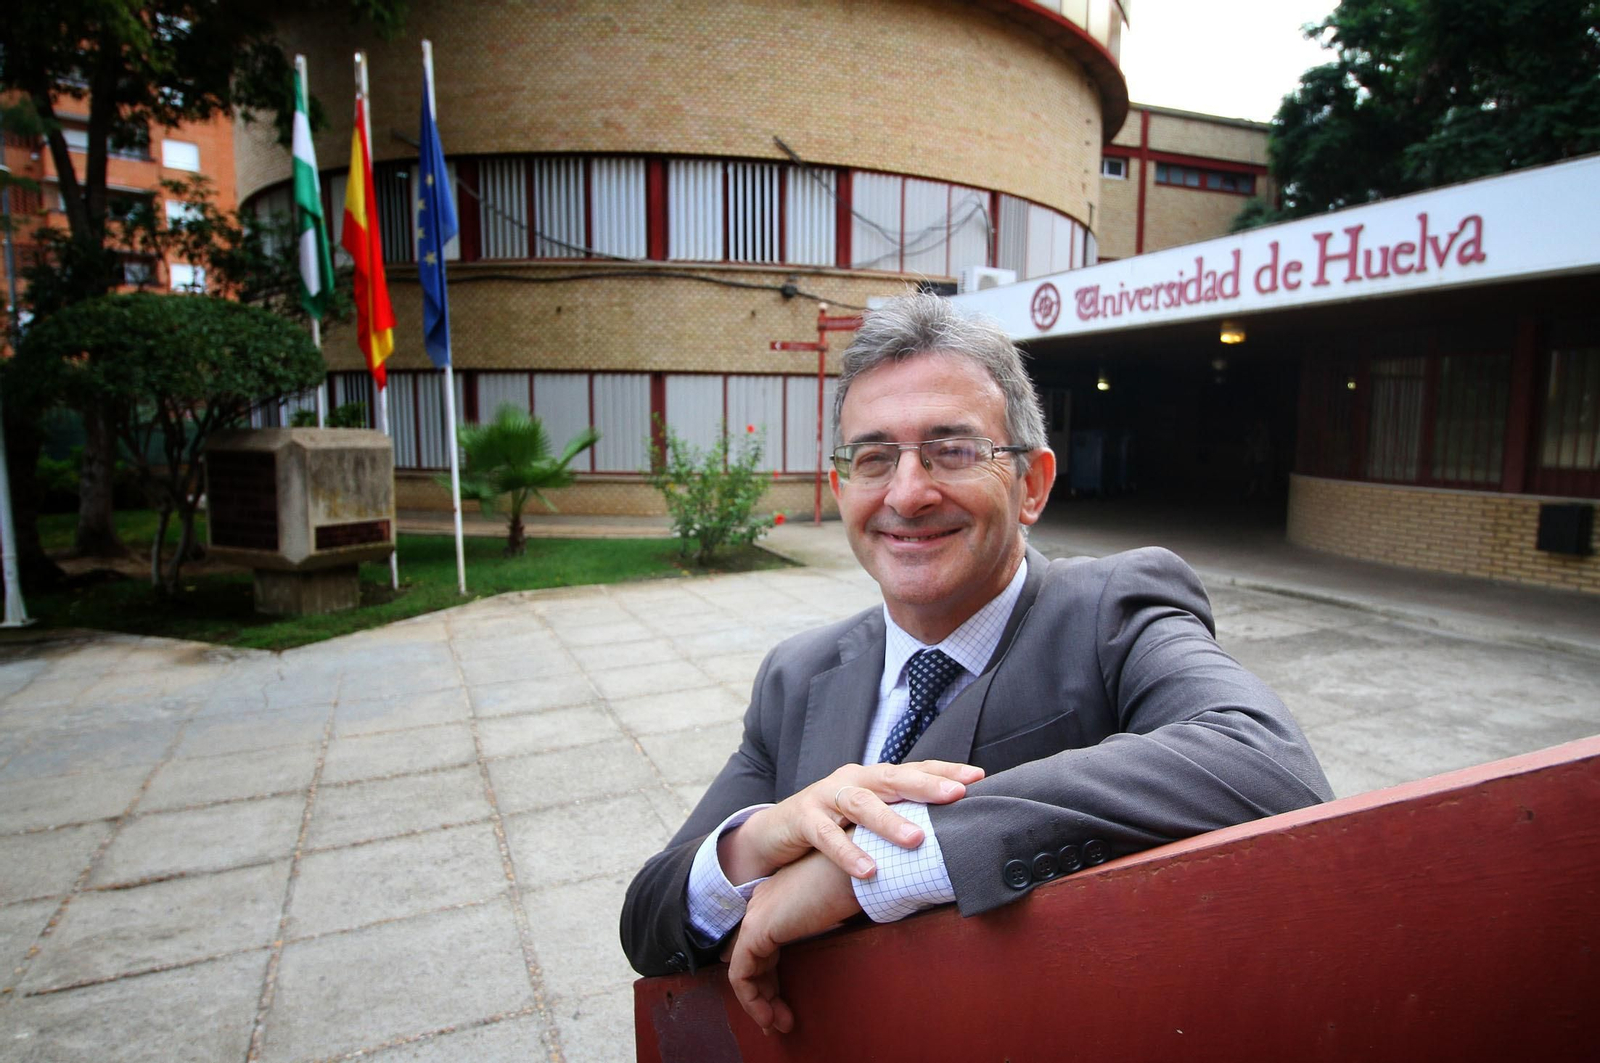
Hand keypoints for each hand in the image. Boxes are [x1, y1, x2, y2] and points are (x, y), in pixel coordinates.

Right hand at [719, 759, 982, 883]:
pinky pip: (826, 835)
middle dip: (927, 785)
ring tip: (916, 839)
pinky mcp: (803, 817)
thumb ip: (899, 820)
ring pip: (861, 803)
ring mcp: (826, 795)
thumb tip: (950, 837)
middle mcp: (853, 779)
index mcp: (873, 778)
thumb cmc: (833, 826)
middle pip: (893, 778)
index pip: (913, 770)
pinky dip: (847, 852)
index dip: (944, 772)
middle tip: (958, 794)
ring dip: (889, 821)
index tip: (979, 777)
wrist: (775, 832)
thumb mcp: (867, 820)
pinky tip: (868, 870)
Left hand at [724, 849, 859, 1033]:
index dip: (771, 975)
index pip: (763, 943)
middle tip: (780, 1020)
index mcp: (779, 898)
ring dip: (758, 1002)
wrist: (859, 869)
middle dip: (763, 993)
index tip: (785, 1002)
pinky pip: (741, 975)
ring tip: (778, 1024)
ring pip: (744, 969)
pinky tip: (769, 1016)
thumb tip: (833, 945)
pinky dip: (751, 999)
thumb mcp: (839, 911)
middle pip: (752, 957)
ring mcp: (757, 916)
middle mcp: (762, 905)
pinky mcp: (756, 930)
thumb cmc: (860, 885)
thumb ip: (824, 927)